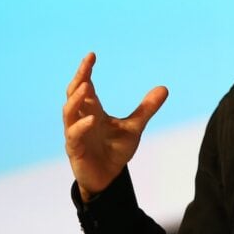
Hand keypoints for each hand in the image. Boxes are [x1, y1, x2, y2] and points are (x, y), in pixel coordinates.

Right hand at [62, 52, 168, 200]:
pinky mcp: (75, 150)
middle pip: (74, 94)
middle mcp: (80, 119)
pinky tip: (92, 120)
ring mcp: (75, 134)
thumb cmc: (115, 151)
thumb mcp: (134, 127)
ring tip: (86, 85)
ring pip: (69, 112)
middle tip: (87, 64)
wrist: (109, 178)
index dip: (86, 71)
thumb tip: (164, 88)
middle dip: (79, 78)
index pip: (86, 86)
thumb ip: (146, 108)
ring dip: (76, 99)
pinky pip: (74, 135)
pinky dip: (81, 126)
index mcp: (93, 111)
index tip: (92, 55)